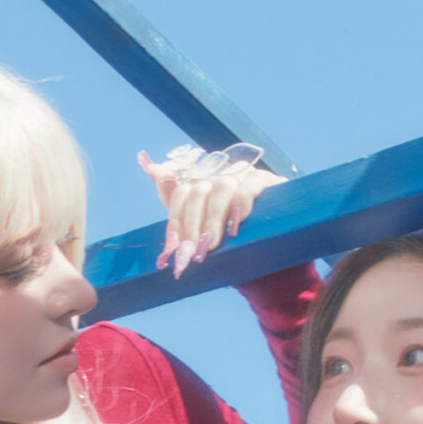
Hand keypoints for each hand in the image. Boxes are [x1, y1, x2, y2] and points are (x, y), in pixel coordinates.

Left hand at [138, 146, 283, 277]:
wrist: (273, 258)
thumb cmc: (233, 244)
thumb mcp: (202, 230)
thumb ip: (174, 199)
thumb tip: (149, 165)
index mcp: (203, 185)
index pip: (180, 193)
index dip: (175, 222)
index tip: (172, 250)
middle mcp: (222, 176)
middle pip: (198, 191)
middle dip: (192, 226)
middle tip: (192, 254)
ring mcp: (245, 176)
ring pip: (221, 186)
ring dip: (213, 218)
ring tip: (211, 245)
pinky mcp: (269, 181)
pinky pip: (252, 183)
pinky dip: (241, 203)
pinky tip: (235, 226)